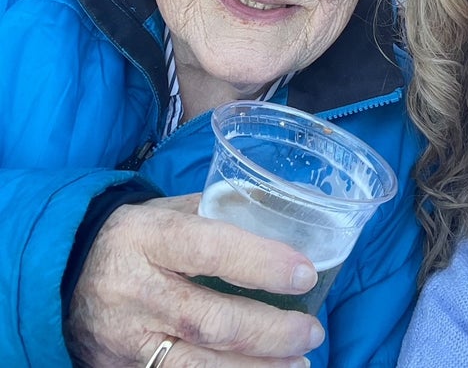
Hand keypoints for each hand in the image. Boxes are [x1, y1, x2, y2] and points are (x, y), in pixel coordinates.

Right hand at [66, 194, 323, 366]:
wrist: (60, 275)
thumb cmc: (134, 236)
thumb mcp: (168, 210)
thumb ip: (220, 210)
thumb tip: (287, 209)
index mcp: (149, 237)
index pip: (211, 249)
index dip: (262, 263)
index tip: (306, 273)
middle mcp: (136, 290)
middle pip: (210, 319)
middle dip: (270, 331)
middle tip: (312, 331)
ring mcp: (126, 339)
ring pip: (196, 364)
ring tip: (300, 363)